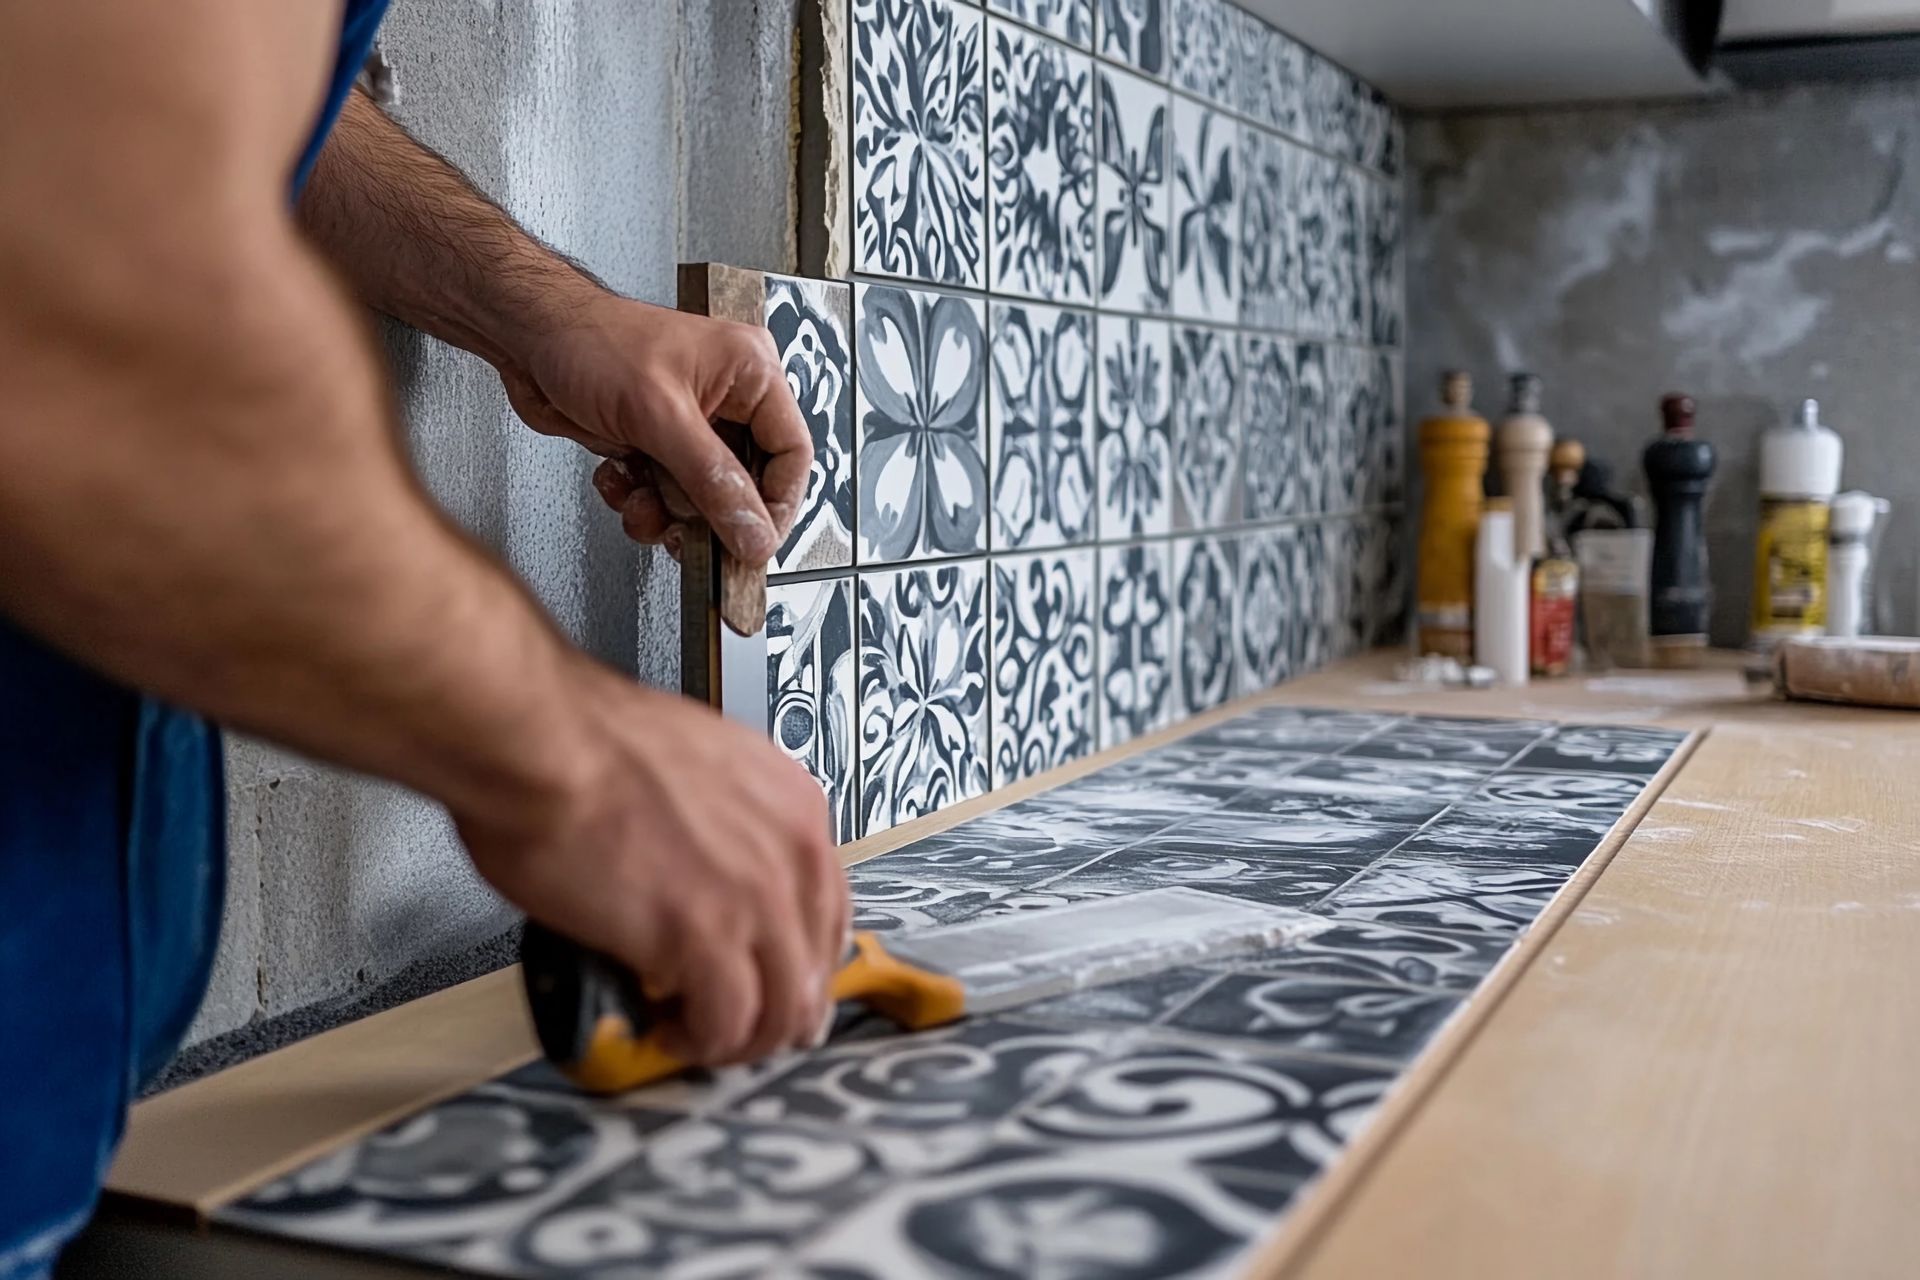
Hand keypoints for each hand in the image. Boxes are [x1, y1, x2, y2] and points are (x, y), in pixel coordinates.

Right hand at [459, 659, 848, 1065]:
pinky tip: (668, 1033)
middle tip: (739, 1028)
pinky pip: (727, 1025)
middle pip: (815, 968)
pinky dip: (700, 1043)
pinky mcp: (707, 941)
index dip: (799, 959)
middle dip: (778, 1011)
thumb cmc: (586, 742)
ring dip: (742, 1037)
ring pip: (784, 1009)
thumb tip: (702, 868)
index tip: (775, 980)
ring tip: (698, 1036)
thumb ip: (722, 823)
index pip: (828, 908)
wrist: (544, 743)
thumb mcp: (696, 770)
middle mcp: (791, 853)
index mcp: (793, 804)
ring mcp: (757, 900)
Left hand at [494, 291, 810, 563]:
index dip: (777, 505)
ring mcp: (690, 424)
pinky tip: (618, 477)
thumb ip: (712, 481)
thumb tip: (753, 532)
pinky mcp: (656, 444)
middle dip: (707, 512)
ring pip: (702, 499)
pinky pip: (666, 496)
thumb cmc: (591, 340)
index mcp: (750, 373)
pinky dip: (639, 500)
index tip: (754, 541)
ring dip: (666, 511)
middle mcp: (727, 399)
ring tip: (639, 499)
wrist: (527, 335)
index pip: (792, 454)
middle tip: (683, 527)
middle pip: (746, 484)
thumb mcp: (660, 416)